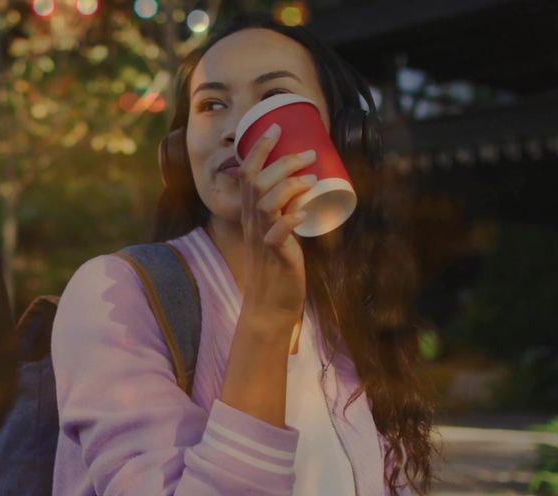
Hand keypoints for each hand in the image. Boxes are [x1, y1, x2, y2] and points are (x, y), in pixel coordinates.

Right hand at [237, 123, 315, 329]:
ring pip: (265, 204)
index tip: (276, 127)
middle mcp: (252, 224)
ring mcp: (262, 239)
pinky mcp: (275, 257)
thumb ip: (287, 212)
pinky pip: (277, 236)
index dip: (258, 148)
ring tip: (310, 179)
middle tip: (308, 153)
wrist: (270, 306)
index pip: (247, 174)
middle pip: (256, 183)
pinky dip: (289, 221)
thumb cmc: (278, 268)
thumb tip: (309, 187)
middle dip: (281, 161)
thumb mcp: (278, 232)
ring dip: (287, 186)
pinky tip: (302, 213)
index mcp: (250, 215)